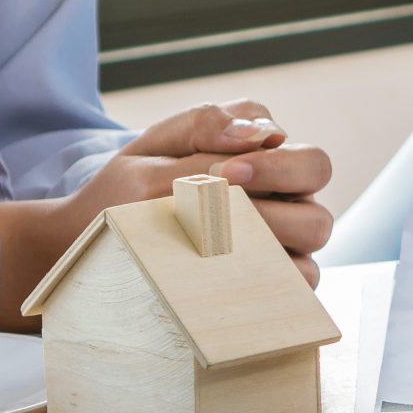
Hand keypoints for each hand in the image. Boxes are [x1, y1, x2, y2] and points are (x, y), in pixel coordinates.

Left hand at [0, 100, 335, 327]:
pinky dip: (270, 280)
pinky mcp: (272, 287)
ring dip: (271, 235)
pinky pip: (298, 285)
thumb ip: (207, 125)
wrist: (91, 239)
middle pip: (321, 200)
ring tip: (218, 240)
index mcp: (269, 164)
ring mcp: (283, 246)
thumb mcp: (158, 145)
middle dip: (279, 189)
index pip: (311, 162)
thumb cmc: (132, 188)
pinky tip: (225, 276)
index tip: (226, 173)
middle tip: (224, 197)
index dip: (279, 165)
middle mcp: (287, 204)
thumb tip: (264, 132)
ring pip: (315, 236)